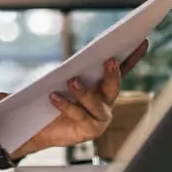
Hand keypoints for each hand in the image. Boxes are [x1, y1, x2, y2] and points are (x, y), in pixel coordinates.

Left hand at [19, 40, 149, 155]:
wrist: (30, 128)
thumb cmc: (44, 101)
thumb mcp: (51, 79)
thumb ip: (63, 68)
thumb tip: (59, 59)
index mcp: (101, 85)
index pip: (122, 68)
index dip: (133, 55)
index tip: (140, 40)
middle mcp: (105, 102)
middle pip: (113, 85)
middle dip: (112, 73)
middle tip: (107, 60)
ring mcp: (99, 118)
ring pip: (99, 103)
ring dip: (86, 91)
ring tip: (72, 81)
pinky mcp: (89, 132)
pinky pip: (82, 117)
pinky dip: (68, 106)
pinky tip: (55, 97)